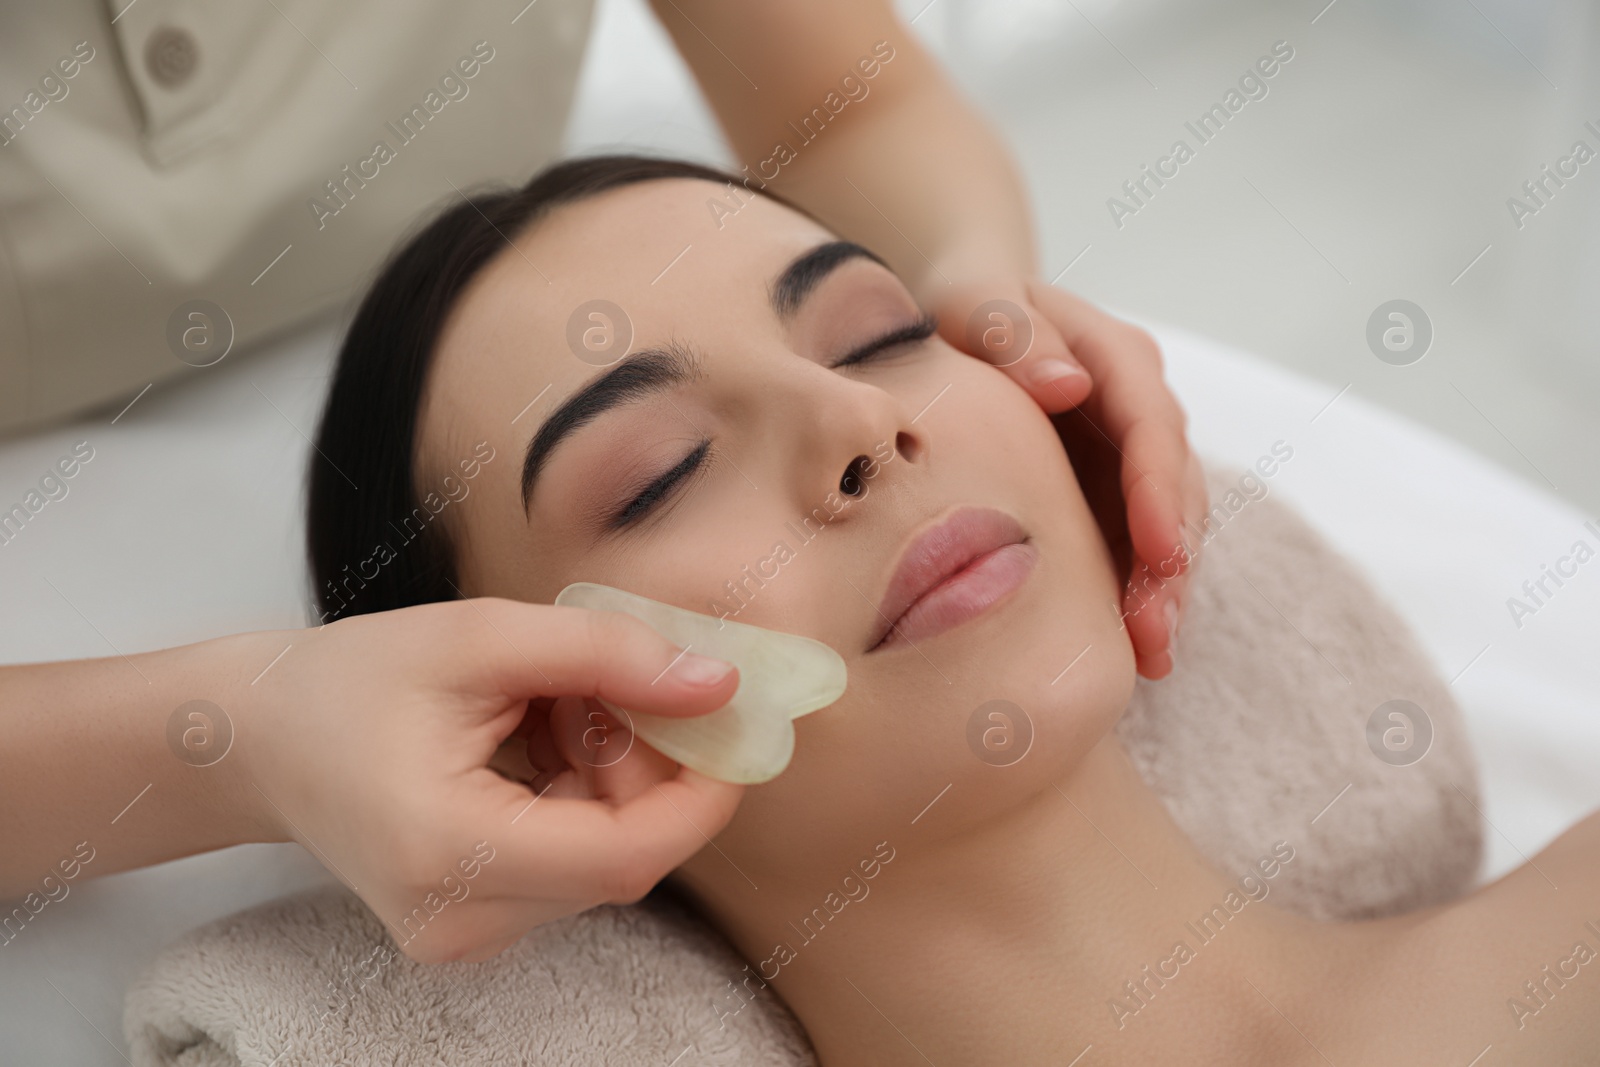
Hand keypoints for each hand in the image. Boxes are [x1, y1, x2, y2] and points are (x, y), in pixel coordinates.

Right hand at [227, 598, 742, 962]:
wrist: (260, 739)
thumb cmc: (354, 679)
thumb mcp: (482, 636)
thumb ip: (607, 655)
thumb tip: (718, 684)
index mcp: (451, 852)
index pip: (626, 854)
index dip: (701, 794)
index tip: (735, 721)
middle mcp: (461, 919)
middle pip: (622, 855)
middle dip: (650, 766)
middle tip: (623, 681)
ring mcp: (464, 935)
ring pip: (604, 859)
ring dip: (613, 778)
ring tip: (553, 706)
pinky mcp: (472, 925)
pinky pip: (571, 864)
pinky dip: (582, 799)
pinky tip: (537, 743)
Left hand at [929, 280, 1206, 679]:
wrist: (961, 322)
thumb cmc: (966, 307)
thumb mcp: (977, 301)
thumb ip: (1014, 331)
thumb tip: (1069, 385)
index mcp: (1118, 359)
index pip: (1153, 426)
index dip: (1158, 490)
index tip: (1158, 548)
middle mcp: (1139, 412)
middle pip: (1174, 490)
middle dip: (1171, 563)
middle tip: (1153, 629)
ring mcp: (1129, 460)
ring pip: (1166, 531)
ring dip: (1164, 594)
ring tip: (1152, 656)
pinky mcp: (1110, 499)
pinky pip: (1134, 553)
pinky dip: (1136, 599)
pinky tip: (1136, 654)